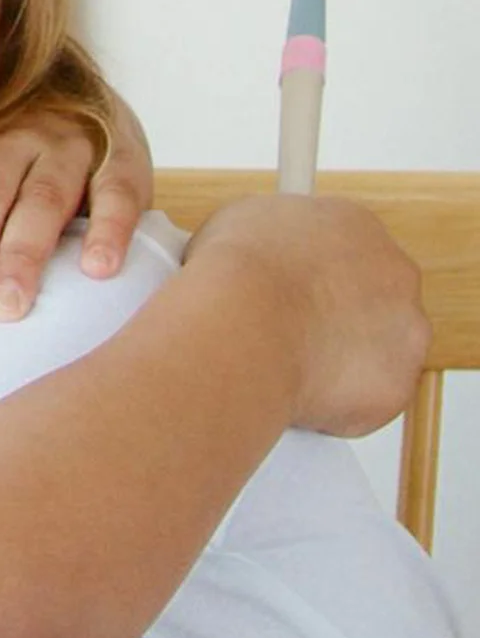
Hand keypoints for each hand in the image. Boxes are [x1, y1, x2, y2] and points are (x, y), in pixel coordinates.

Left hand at [0, 90, 154, 315]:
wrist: (95, 119)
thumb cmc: (16, 196)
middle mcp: (3, 148)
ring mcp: (63, 148)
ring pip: (40, 196)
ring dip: (22, 255)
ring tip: (10, 307)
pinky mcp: (119, 155)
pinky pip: (114, 187)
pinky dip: (108, 228)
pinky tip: (98, 268)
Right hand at [187, 194, 429, 437]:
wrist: (242, 320)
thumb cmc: (233, 275)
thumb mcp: (237, 225)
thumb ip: (267, 239)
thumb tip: (253, 256)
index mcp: (356, 229)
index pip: (343, 263)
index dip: (309, 291)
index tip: (281, 309)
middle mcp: (394, 275)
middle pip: (369, 309)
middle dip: (332, 330)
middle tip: (283, 347)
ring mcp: (403, 332)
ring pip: (373, 360)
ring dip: (337, 370)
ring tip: (284, 377)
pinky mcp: (393, 385)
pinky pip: (363, 407)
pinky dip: (332, 413)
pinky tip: (294, 402)